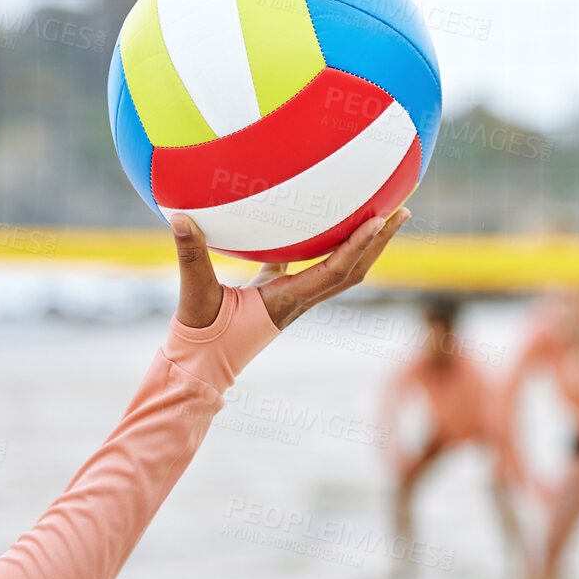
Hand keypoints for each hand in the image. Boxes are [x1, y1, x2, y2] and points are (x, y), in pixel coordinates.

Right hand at [172, 208, 408, 330]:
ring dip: (363, 245)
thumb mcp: (194, 293)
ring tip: (379, 215)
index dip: (358, 246)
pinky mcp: (276, 294)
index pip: (335, 272)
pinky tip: (323, 220)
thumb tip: (177, 217)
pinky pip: (311, 265)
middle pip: (353, 271)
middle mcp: (298, 301)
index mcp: (287, 301)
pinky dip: (326, 245)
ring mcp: (291, 299)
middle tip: (401, 210)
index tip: (379, 219)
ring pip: (339, 271)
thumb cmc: (200, 337)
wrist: (199, 368)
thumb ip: (188, 255)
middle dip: (379, 242)